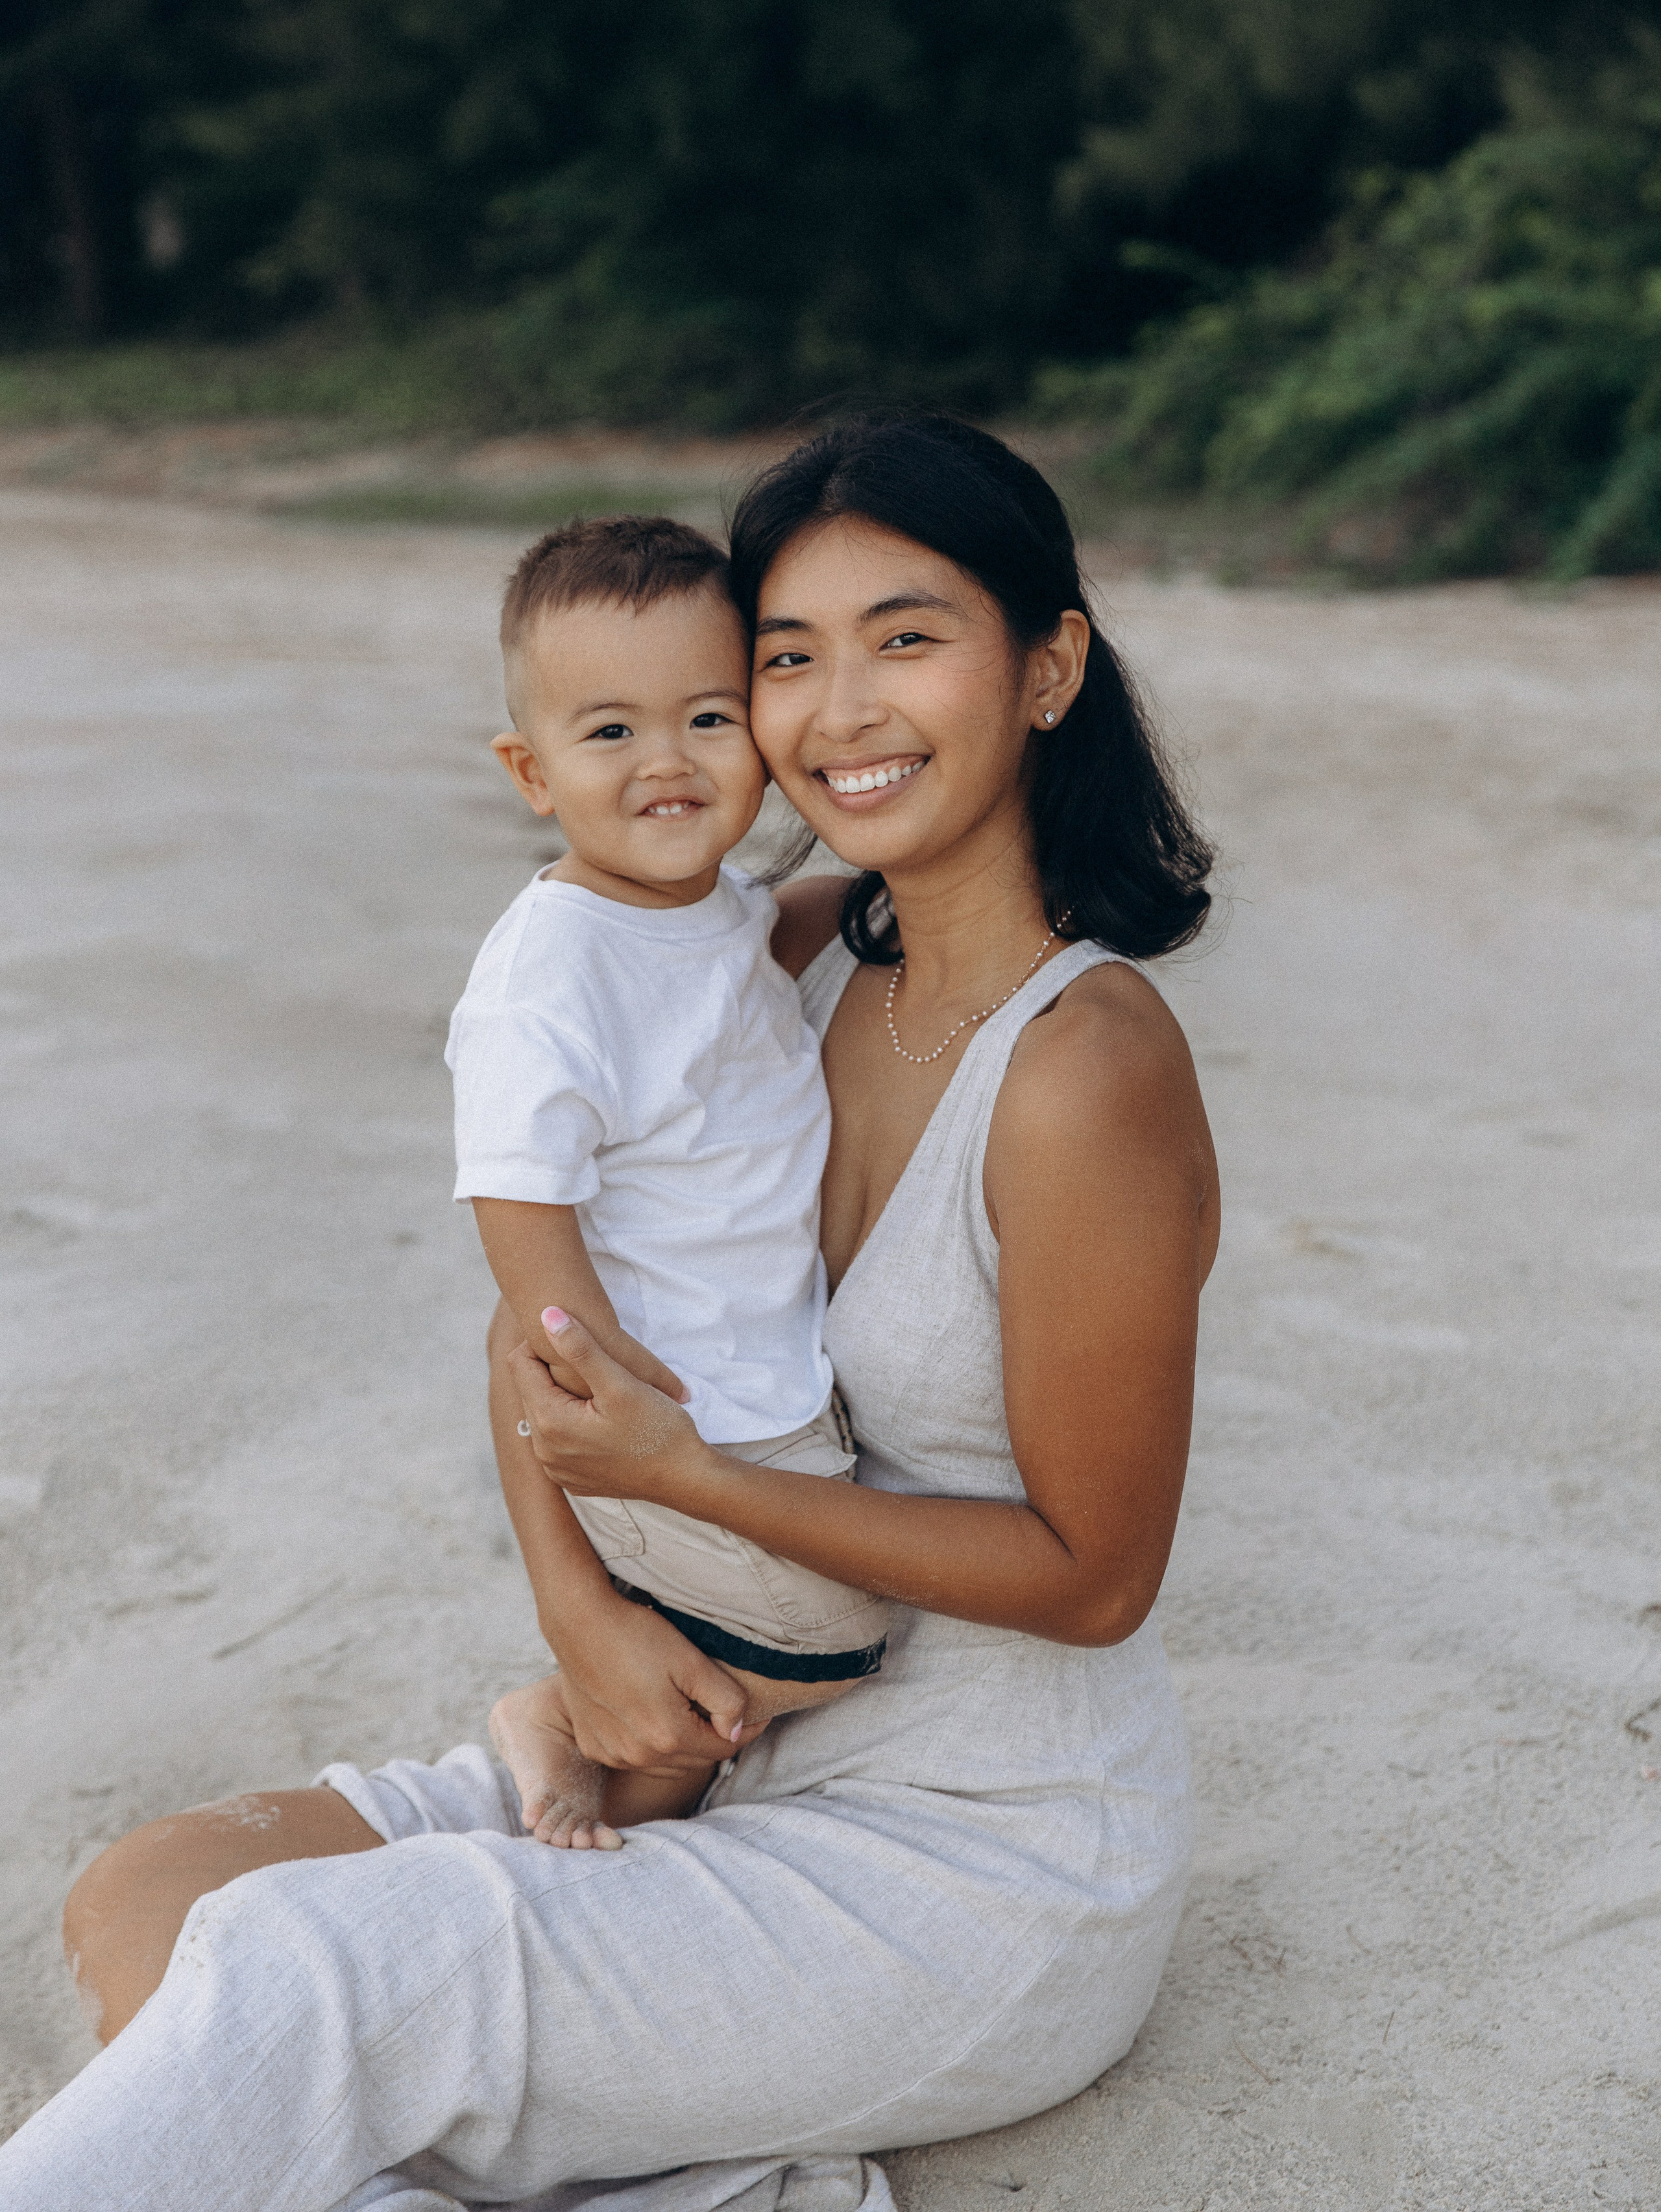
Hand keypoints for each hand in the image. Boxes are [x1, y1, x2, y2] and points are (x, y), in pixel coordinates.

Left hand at [510, 1308, 702, 1502]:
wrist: (685, 1480)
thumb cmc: (659, 1431)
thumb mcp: (621, 1384)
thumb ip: (581, 1348)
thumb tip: (546, 1313)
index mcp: (550, 1423)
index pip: (520, 1364)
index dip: (544, 1342)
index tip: (576, 1337)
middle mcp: (543, 1450)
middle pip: (530, 1390)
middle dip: (553, 1370)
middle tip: (593, 1359)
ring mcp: (556, 1468)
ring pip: (544, 1414)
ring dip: (563, 1395)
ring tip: (601, 1386)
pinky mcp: (571, 1478)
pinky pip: (558, 1440)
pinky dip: (572, 1422)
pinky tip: (603, 1417)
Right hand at [547, 1592, 770, 1771]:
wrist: (579, 1622)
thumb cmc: (636, 1635)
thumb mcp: (691, 1661)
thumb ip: (724, 1700)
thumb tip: (738, 1730)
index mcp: (668, 1736)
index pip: (723, 1748)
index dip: (746, 1732)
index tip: (759, 1715)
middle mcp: (639, 1755)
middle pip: (695, 1759)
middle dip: (716, 1738)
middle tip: (727, 1711)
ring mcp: (612, 1753)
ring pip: (665, 1762)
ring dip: (684, 1744)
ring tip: (691, 1712)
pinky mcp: (593, 1745)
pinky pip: (634, 1755)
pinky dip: (650, 1744)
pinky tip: (652, 1715)